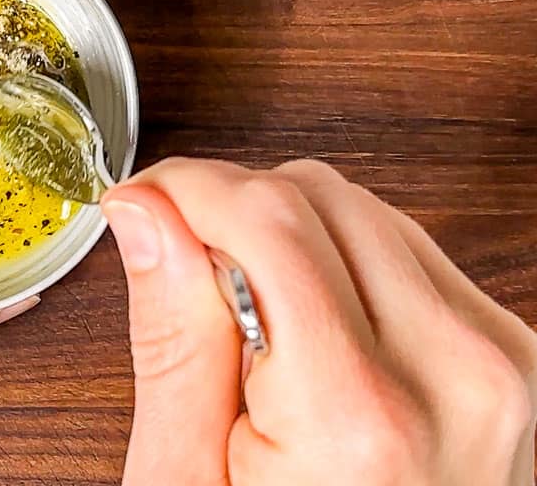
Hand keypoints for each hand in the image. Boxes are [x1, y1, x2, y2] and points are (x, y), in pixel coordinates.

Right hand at [102, 157, 535, 484]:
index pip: (269, 218)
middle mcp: (453, 376)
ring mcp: (499, 362)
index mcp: (360, 418)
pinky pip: (409, 248)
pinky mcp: (513, 353)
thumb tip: (149, 215)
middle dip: (233, 209)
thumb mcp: (185, 478)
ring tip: (253, 322)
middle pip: (318, 197)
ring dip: (289, 234)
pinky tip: (310, 329)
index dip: (189, 189)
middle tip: (186, 271)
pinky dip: (343, 262)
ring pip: (365, 209)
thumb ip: (174, 340)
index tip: (145, 201)